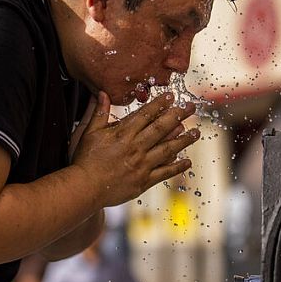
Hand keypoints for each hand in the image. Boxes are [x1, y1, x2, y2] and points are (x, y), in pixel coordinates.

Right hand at [70, 91, 199, 206]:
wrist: (85, 188)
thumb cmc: (84, 160)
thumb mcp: (88, 133)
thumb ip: (98, 113)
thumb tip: (102, 93)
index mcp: (122, 134)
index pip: (145, 115)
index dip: (160, 104)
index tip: (172, 96)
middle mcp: (135, 148)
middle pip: (161, 128)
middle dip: (177, 115)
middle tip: (190, 107)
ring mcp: (141, 165)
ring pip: (167, 149)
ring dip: (183, 140)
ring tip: (196, 132)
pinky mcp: (143, 181)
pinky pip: (164, 172)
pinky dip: (177, 167)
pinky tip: (187, 161)